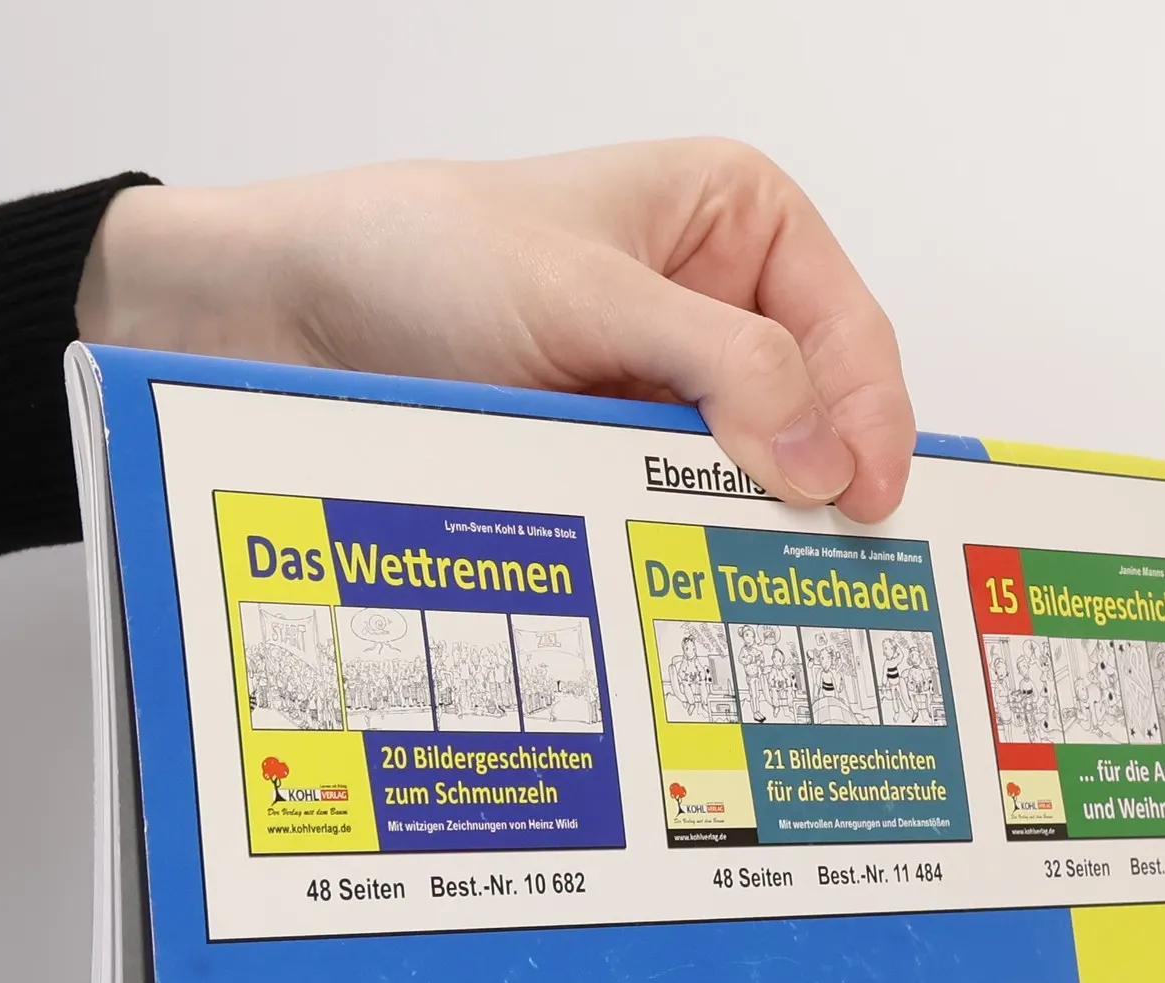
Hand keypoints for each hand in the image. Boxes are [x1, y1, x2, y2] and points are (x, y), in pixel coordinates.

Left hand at [76, 141, 913, 521]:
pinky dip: (687, 539)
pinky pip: (679, 503)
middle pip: (813, 410)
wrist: (296, 313)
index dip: (869, 417)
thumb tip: (817, 452)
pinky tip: (688, 571)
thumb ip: (717, 366)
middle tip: (823, 560)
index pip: (847, 331)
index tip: (864, 497)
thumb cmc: (427, 253)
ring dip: (748, 520)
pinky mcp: (617, 451)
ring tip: (756, 578)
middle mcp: (716, 304)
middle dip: (817, 482)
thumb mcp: (588, 295)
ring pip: (748, 470)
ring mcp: (667, 387)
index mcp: (739, 222)